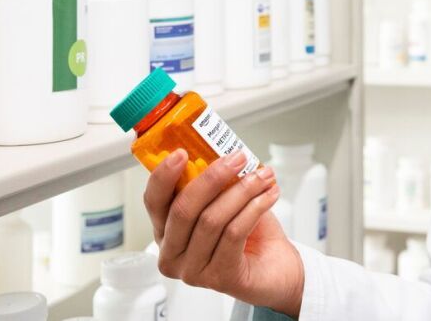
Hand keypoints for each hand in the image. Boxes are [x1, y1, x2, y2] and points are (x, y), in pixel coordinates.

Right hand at [144, 149, 305, 316]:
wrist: (276, 270)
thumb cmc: (248, 234)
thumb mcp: (224, 201)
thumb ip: (214, 183)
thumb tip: (220, 152)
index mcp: (166, 231)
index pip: (154, 202)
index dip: (164, 176)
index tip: (181, 153)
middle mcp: (173, 254)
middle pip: (183, 210)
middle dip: (212, 178)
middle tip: (236, 158)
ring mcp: (194, 271)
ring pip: (212, 220)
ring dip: (241, 191)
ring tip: (262, 176)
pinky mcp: (220, 278)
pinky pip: (234, 234)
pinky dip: (254, 209)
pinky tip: (268, 196)